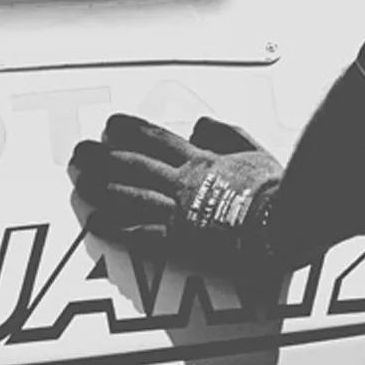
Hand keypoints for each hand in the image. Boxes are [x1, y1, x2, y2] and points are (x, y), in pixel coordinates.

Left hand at [70, 114, 282, 271]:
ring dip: (101, 188)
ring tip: (80, 183)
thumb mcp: (254, 149)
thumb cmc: (275, 189)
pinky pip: (139, 233)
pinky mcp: (180, 242)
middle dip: (103, 158)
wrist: (284, 220)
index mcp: (202, 160)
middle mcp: (184, 182)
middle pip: (135, 165)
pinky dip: (115, 228)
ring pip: (130, 195)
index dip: (131, 131)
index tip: (110, 126)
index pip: (158, 139)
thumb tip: (201, 123)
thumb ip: (226, 133)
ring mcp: (179, 211)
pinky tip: (96, 224)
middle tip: (80, 153)